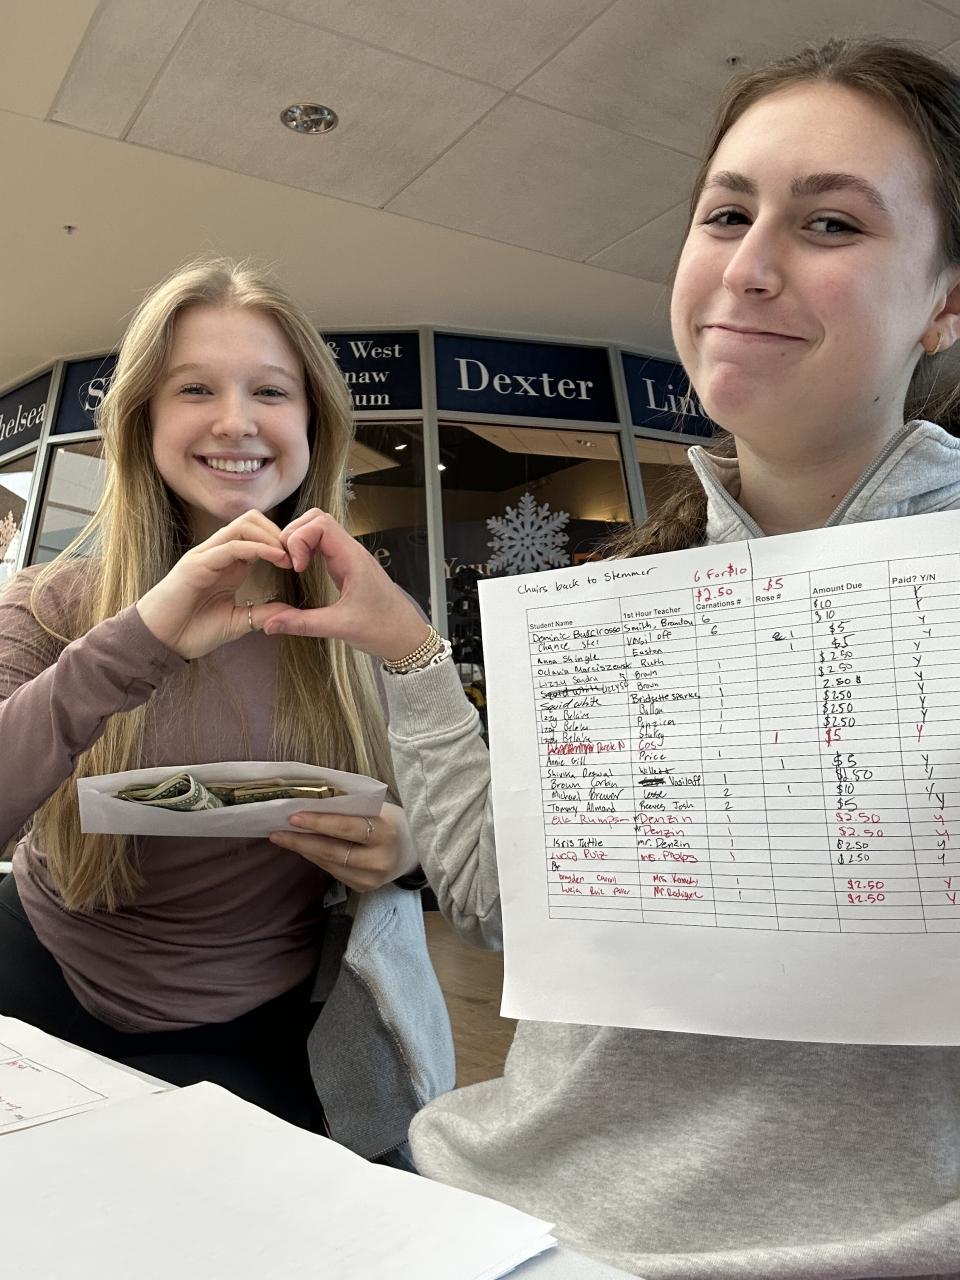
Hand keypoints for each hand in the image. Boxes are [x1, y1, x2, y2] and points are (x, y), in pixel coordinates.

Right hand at [136, 511, 291, 658]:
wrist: (160, 643)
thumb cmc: (192, 631)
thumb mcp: (237, 622)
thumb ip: (262, 614)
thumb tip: (291, 612)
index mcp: (228, 564)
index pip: (256, 534)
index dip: (280, 542)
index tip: (300, 560)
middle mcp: (217, 553)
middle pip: (251, 520)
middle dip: (278, 532)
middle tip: (297, 554)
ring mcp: (205, 556)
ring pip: (242, 526)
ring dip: (270, 536)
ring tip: (288, 556)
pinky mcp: (197, 565)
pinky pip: (231, 546)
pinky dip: (257, 548)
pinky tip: (276, 559)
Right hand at [261, 509, 430, 661]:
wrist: (406, 637)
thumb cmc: (382, 629)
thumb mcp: (339, 627)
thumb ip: (303, 623)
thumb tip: (269, 624)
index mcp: (353, 558)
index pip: (320, 524)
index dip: (299, 539)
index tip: (296, 567)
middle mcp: (352, 552)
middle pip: (317, 519)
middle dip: (294, 535)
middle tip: (288, 563)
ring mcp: (350, 557)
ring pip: (319, 529)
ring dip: (299, 540)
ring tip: (292, 566)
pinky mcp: (347, 566)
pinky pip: (324, 545)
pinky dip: (307, 549)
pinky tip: (301, 570)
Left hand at [268, 802, 418, 892]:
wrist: (413, 851)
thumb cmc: (392, 821)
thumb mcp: (379, 809)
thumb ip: (351, 809)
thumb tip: (311, 804)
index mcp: (386, 832)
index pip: (348, 828)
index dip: (319, 823)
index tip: (294, 817)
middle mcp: (379, 860)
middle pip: (332, 851)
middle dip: (301, 840)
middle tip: (276, 831)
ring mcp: (370, 878)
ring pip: (328, 863)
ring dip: (303, 850)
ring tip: (282, 837)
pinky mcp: (363, 888)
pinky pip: (332, 870)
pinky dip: (316, 858)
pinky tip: (302, 847)